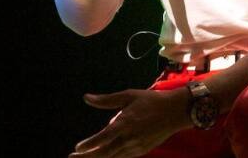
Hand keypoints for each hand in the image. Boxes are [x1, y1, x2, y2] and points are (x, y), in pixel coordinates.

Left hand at [70, 87, 190, 157]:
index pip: (103, 138)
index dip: (89, 144)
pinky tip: (104, 156)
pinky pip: (123, 157)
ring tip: (84, 157)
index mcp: (125, 123)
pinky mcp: (141, 151)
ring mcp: (136, 147)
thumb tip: (86, 98)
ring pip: (113, 157)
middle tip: (72, 157)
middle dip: (88, 156)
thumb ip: (106, 100)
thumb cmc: (150, 100)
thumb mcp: (127, 95)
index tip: (77, 148)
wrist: (174, 112)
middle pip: (105, 153)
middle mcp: (129, 138)